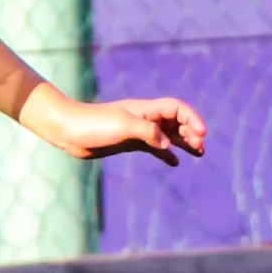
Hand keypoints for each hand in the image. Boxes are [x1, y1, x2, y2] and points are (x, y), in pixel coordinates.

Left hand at [36, 95, 208, 164]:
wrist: (69, 131)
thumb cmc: (94, 125)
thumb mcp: (123, 127)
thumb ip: (147, 133)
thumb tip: (167, 144)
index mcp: (145, 110)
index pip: (176, 109)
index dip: (192, 119)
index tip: (202, 134)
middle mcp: (144, 118)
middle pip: (175, 122)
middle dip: (191, 132)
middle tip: (201, 148)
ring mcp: (138, 131)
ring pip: (168, 135)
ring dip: (184, 142)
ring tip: (199, 153)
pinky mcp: (130, 142)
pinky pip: (155, 147)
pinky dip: (167, 153)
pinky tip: (175, 162)